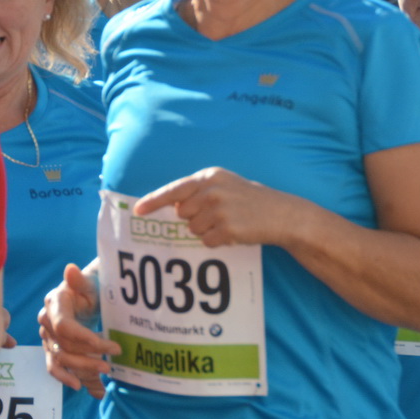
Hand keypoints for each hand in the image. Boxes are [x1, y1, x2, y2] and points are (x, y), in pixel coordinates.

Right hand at [39, 263, 118, 398]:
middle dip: (88, 356)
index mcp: (54, 304)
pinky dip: (65, 378)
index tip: (106, 345)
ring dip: (82, 369)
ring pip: (60, 359)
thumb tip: (70, 269)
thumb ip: (80, 280)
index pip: (64, 327)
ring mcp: (47, 338)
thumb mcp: (89, 282)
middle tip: (112, 361)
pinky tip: (80, 386)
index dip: (84, 339)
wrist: (87, 295)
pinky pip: (54, 367)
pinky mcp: (52, 349)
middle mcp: (46, 322)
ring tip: (105, 372)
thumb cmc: (90, 287)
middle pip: (64, 346)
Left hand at [132, 167, 298, 247]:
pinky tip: (234, 232)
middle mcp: (212, 190)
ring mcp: (219, 209)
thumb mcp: (224, 185)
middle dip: (194, 218)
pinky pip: (207, 241)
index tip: (137, 211)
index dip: (154, 201)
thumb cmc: (249, 200)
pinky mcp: (227, 228)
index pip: (174, 189)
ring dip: (207, 231)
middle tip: (217, 215)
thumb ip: (199, 191)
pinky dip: (217, 241)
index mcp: (209, 176)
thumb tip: (173, 209)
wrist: (282, 213)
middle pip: (182, 213)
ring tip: (228, 223)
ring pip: (193, 229)